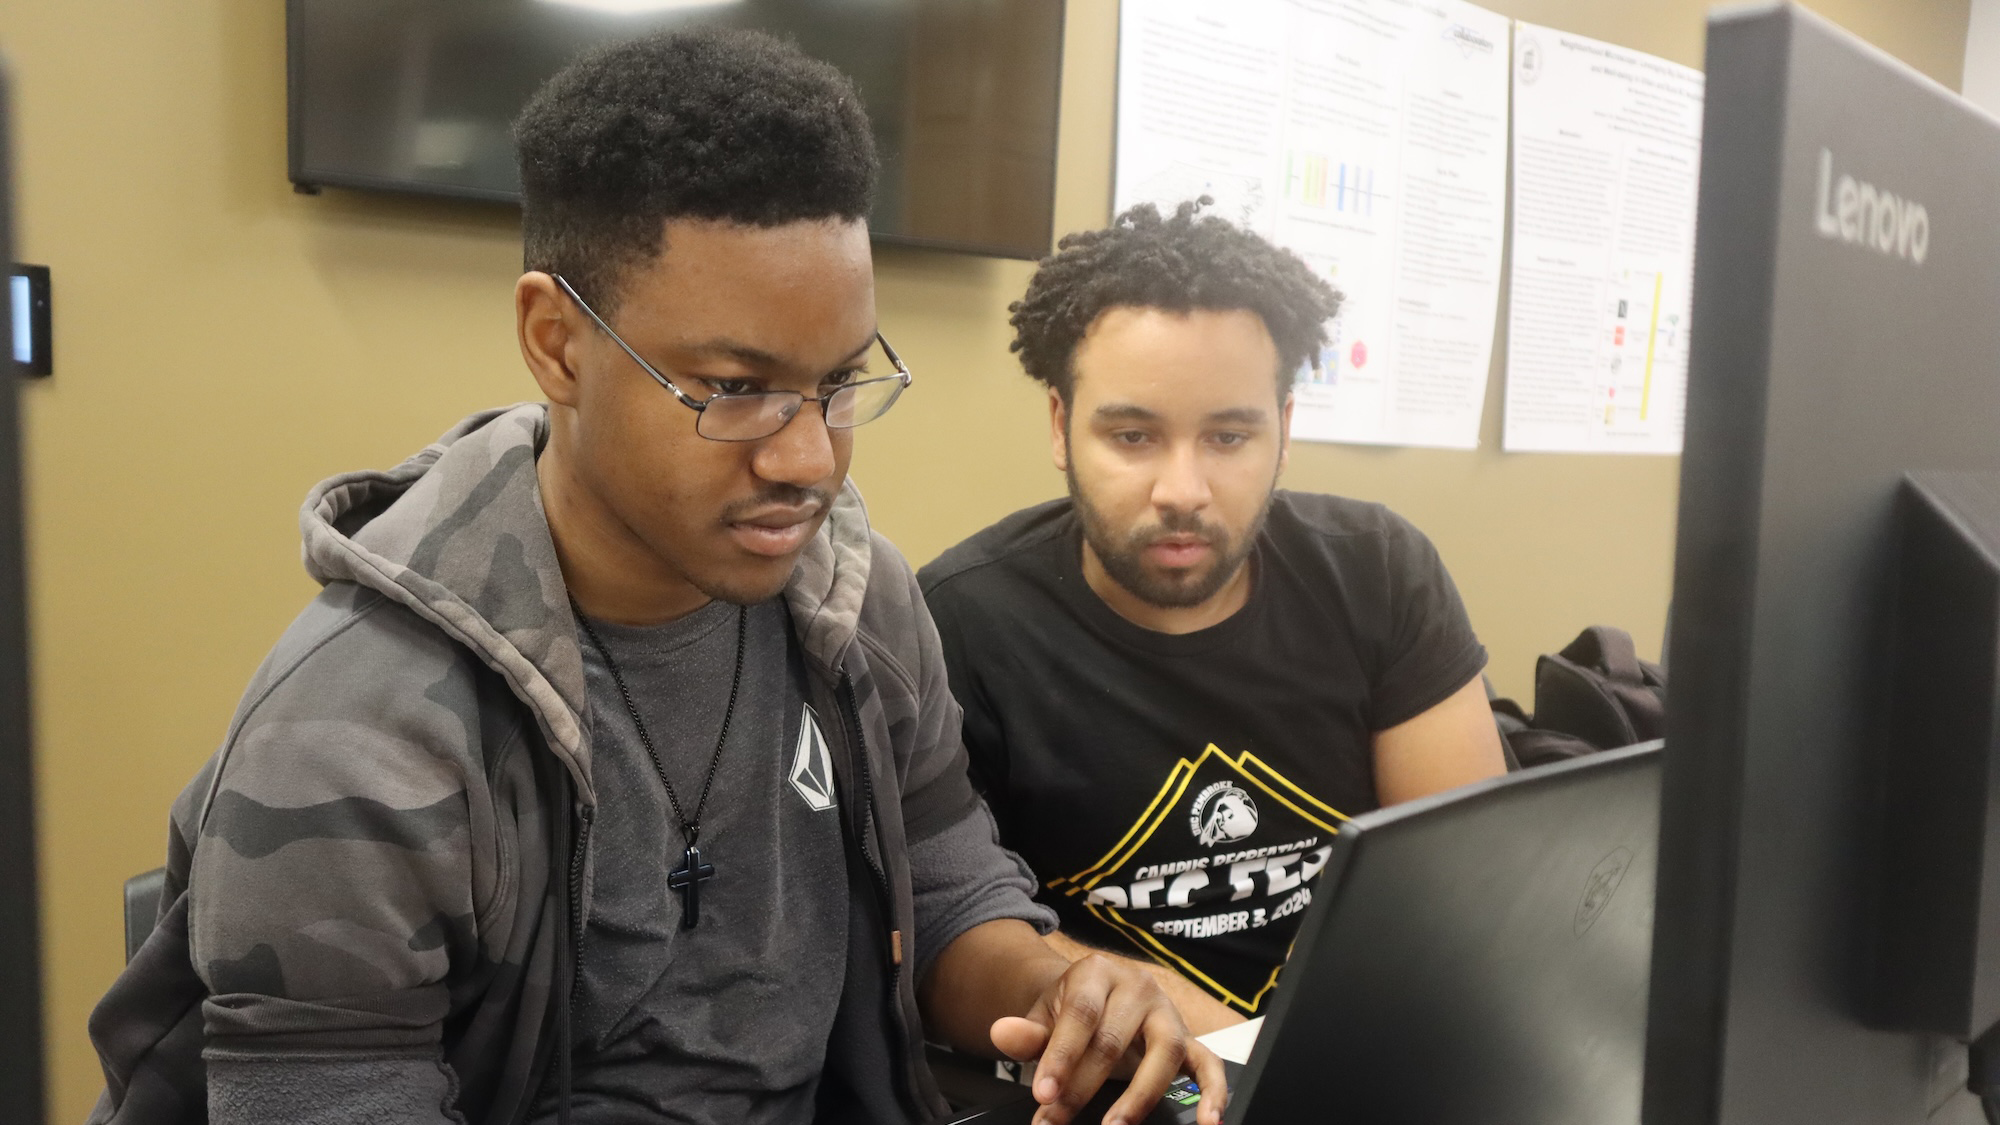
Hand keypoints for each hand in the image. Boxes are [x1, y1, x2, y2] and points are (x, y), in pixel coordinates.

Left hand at [988, 952, 1227, 1124]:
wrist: (1094, 999)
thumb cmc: (1068, 1011)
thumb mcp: (1043, 1015)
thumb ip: (1026, 1031)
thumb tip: (1002, 1033)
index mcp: (1097, 972)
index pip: (1081, 1014)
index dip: (1061, 1056)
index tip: (1043, 1093)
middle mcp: (1139, 986)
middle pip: (1115, 1040)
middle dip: (1083, 1087)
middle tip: (1056, 1120)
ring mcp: (1168, 1012)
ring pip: (1166, 1051)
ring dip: (1140, 1096)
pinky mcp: (1190, 1038)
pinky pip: (1209, 1063)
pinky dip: (1214, 1092)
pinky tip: (1209, 1121)